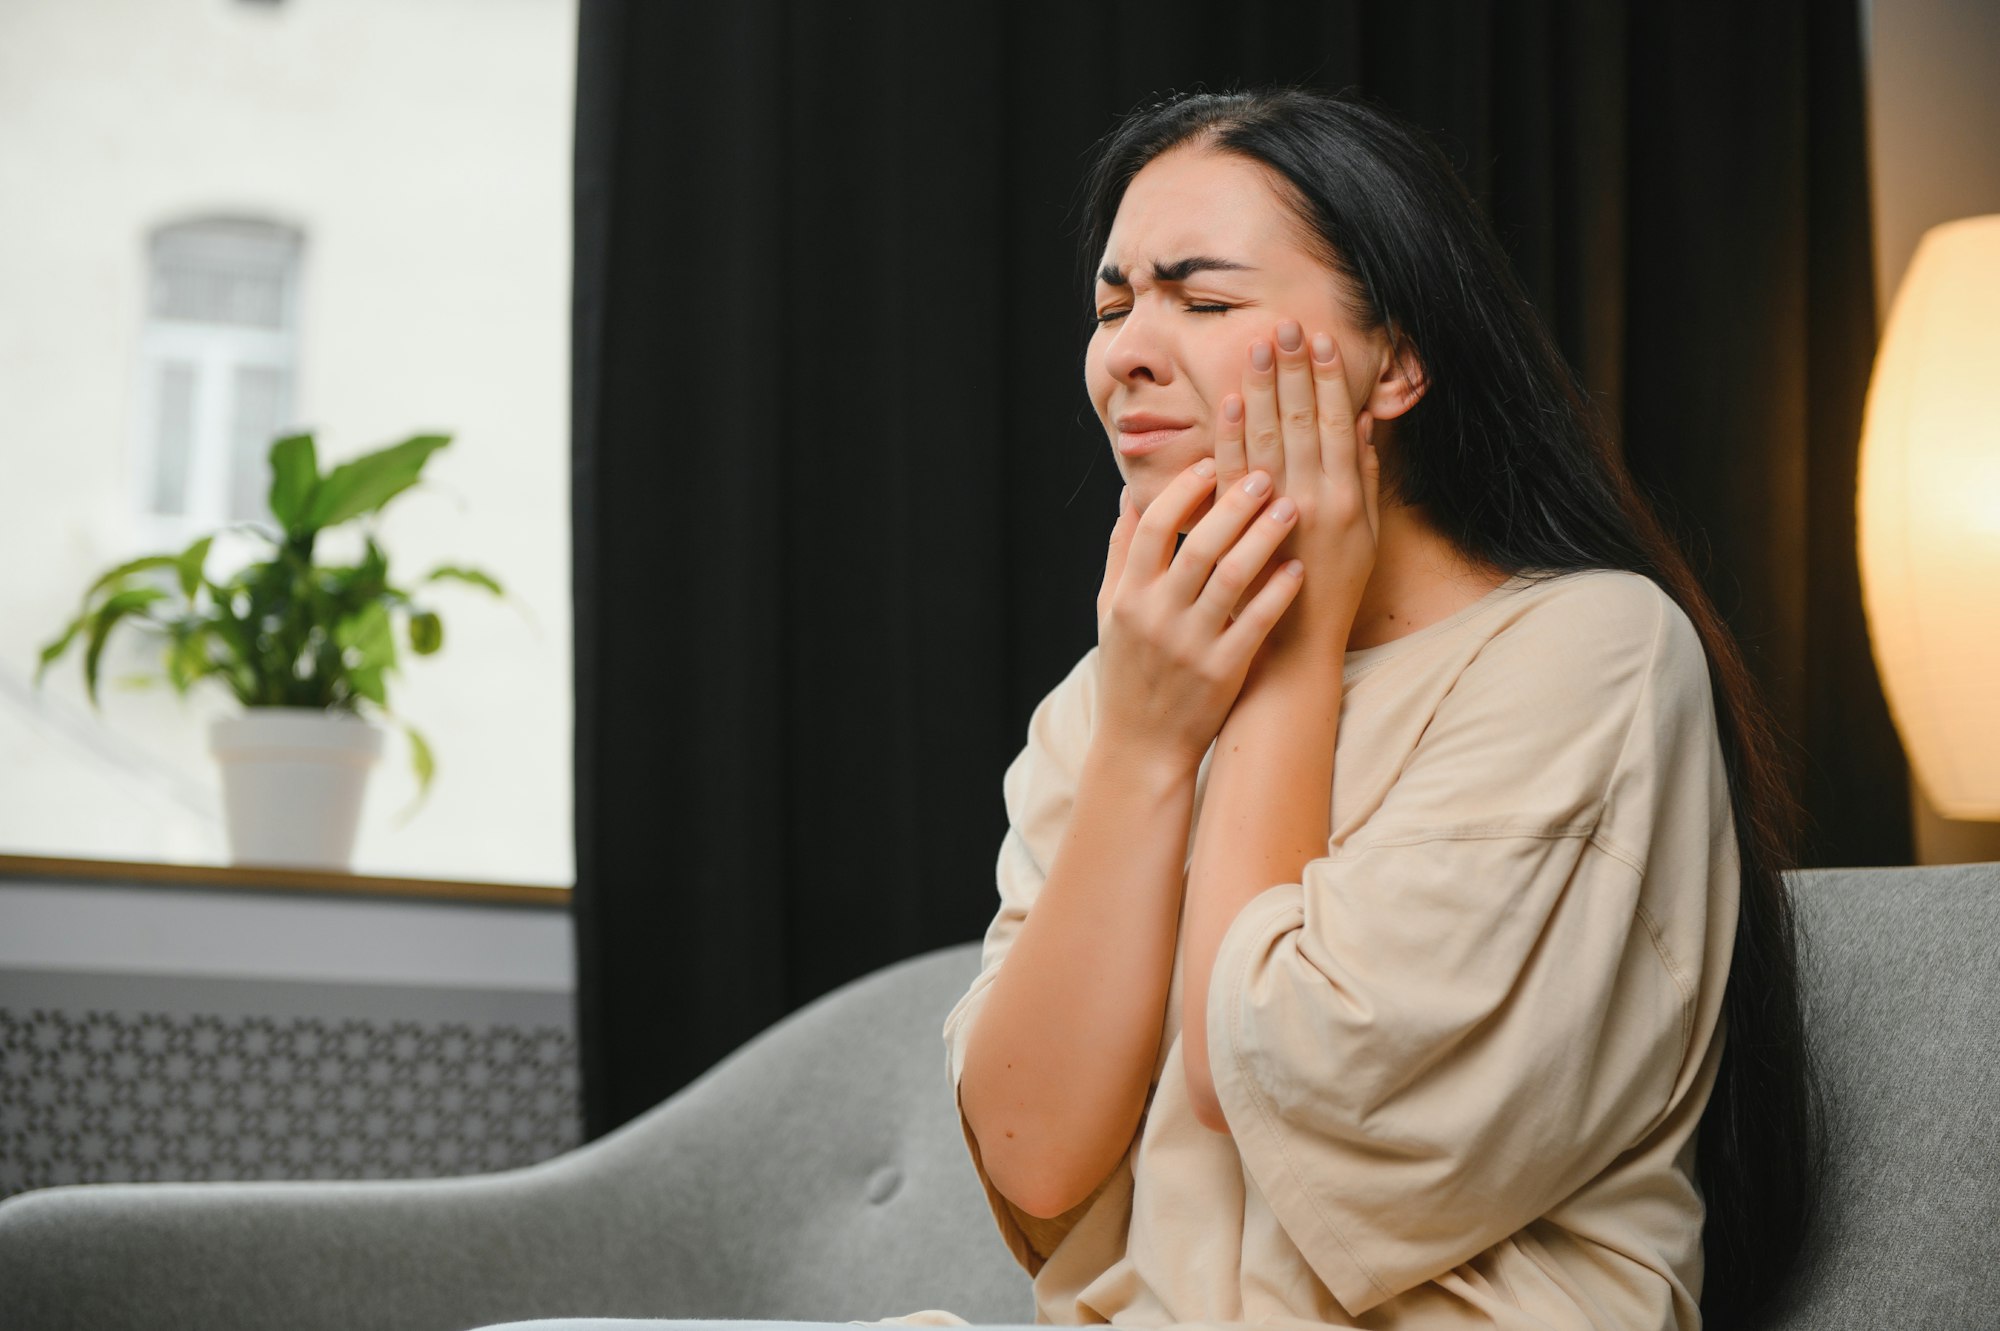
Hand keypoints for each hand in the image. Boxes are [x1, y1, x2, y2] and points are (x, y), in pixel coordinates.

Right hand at [1093, 457, 1310, 769]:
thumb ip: (1120, 554)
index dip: (1183, 491)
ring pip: (1230, 579)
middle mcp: (1155, 617)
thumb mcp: (1109, 612)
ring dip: (1262, 538)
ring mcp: (1189, 645)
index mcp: (1127, 597)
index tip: (1213, 463)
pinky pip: (1255, 622)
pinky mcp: (1222, 671)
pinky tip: (1299, 566)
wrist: (1142, 746)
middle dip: (1232, 505)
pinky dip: (1277, 591)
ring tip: (1290, 506)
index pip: (1152, 528)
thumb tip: (1129, 497)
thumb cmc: (1128, 672)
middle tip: (1265, 472)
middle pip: (1197, 546)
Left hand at [1216, 319, 1381, 673]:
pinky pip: (1234, 474)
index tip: (1320, 340)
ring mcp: (1276, 515)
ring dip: (1262, 390)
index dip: (1329, 379)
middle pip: (1302, 422)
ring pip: (1269, 439)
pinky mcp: (1242, 531)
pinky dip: (1231, 436)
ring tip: (1257, 345)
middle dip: (1293, 370)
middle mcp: (1314, 501)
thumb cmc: (1333, 588)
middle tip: (1285, 324)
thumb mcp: (1364, 535)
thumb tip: (1365, 422)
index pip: (1337, 424)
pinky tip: (1228, 402)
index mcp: (1346, 497)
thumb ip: (1366, 478)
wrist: (1295, 645)